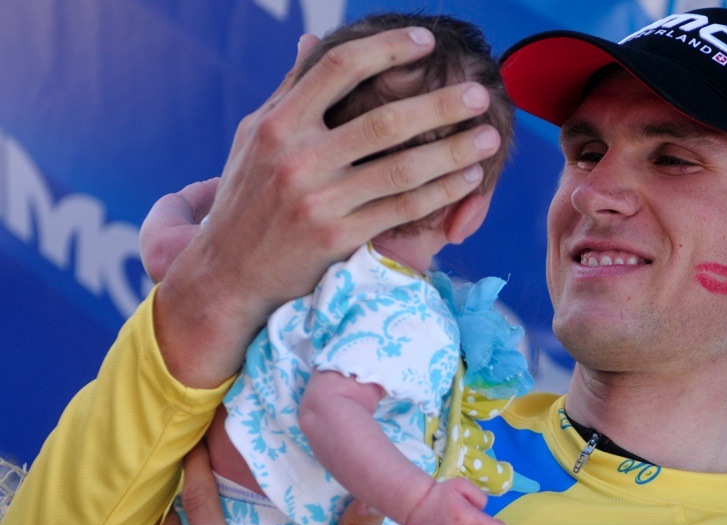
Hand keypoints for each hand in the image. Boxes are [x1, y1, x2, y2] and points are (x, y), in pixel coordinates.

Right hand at [154, 28, 500, 388]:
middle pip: (384, 121)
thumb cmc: (247, 198)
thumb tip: (311, 40)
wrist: (229, 274)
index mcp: (277, 123)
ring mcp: (319, 201)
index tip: (424, 41)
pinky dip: (441, 193)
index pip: (337, 67)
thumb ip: (288, 91)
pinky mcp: (338, 238)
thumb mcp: (255, 138)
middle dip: (441, 105)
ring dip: (454, 152)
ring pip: (402, 169)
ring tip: (488, 137)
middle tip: (480, 94)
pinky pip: (402, 209)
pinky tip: (468, 180)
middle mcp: (297, 158)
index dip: (386, 49)